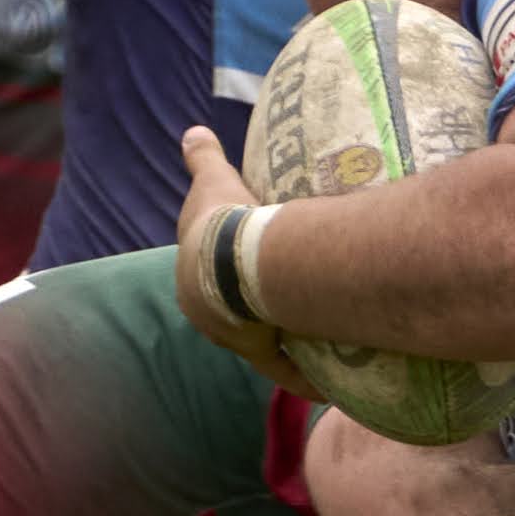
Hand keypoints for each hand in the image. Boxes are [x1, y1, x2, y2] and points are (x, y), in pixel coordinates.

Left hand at [169, 128, 308, 391]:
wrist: (233, 262)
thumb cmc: (221, 220)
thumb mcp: (213, 180)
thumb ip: (203, 158)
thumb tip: (193, 131)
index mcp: (190, 283)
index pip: (208, 280)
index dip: (226, 275)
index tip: (246, 269)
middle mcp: (207, 318)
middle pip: (233, 316)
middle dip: (251, 312)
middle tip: (281, 302)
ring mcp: (234, 339)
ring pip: (261, 340)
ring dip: (280, 339)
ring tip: (309, 334)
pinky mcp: (263, 354)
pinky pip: (287, 367)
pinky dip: (305, 375)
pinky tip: (324, 384)